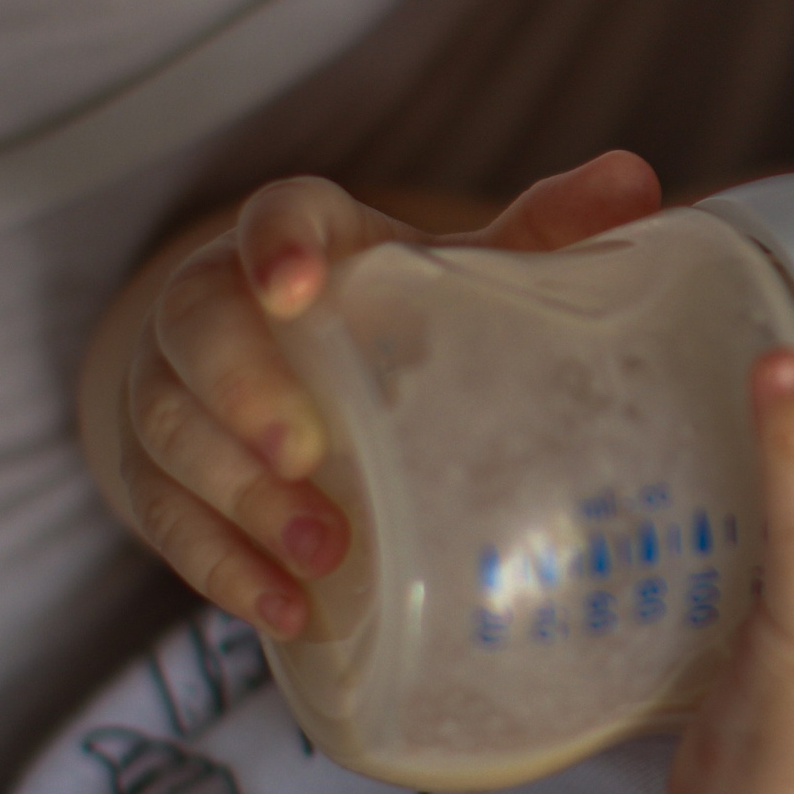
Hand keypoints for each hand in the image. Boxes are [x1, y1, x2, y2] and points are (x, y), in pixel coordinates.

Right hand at [90, 151, 662, 636]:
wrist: (301, 381)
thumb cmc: (399, 316)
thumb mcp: (466, 273)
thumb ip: (545, 231)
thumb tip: (639, 183)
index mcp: (301, 242)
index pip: (271, 218)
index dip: (276, 247)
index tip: (297, 288)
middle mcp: (214, 305)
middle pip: (194, 330)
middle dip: (240, 393)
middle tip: (302, 454)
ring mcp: (172, 394)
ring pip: (168, 433)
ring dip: (238, 499)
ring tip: (321, 552)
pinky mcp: (155, 477)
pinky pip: (166, 522)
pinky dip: (222, 569)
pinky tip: (287, 610)